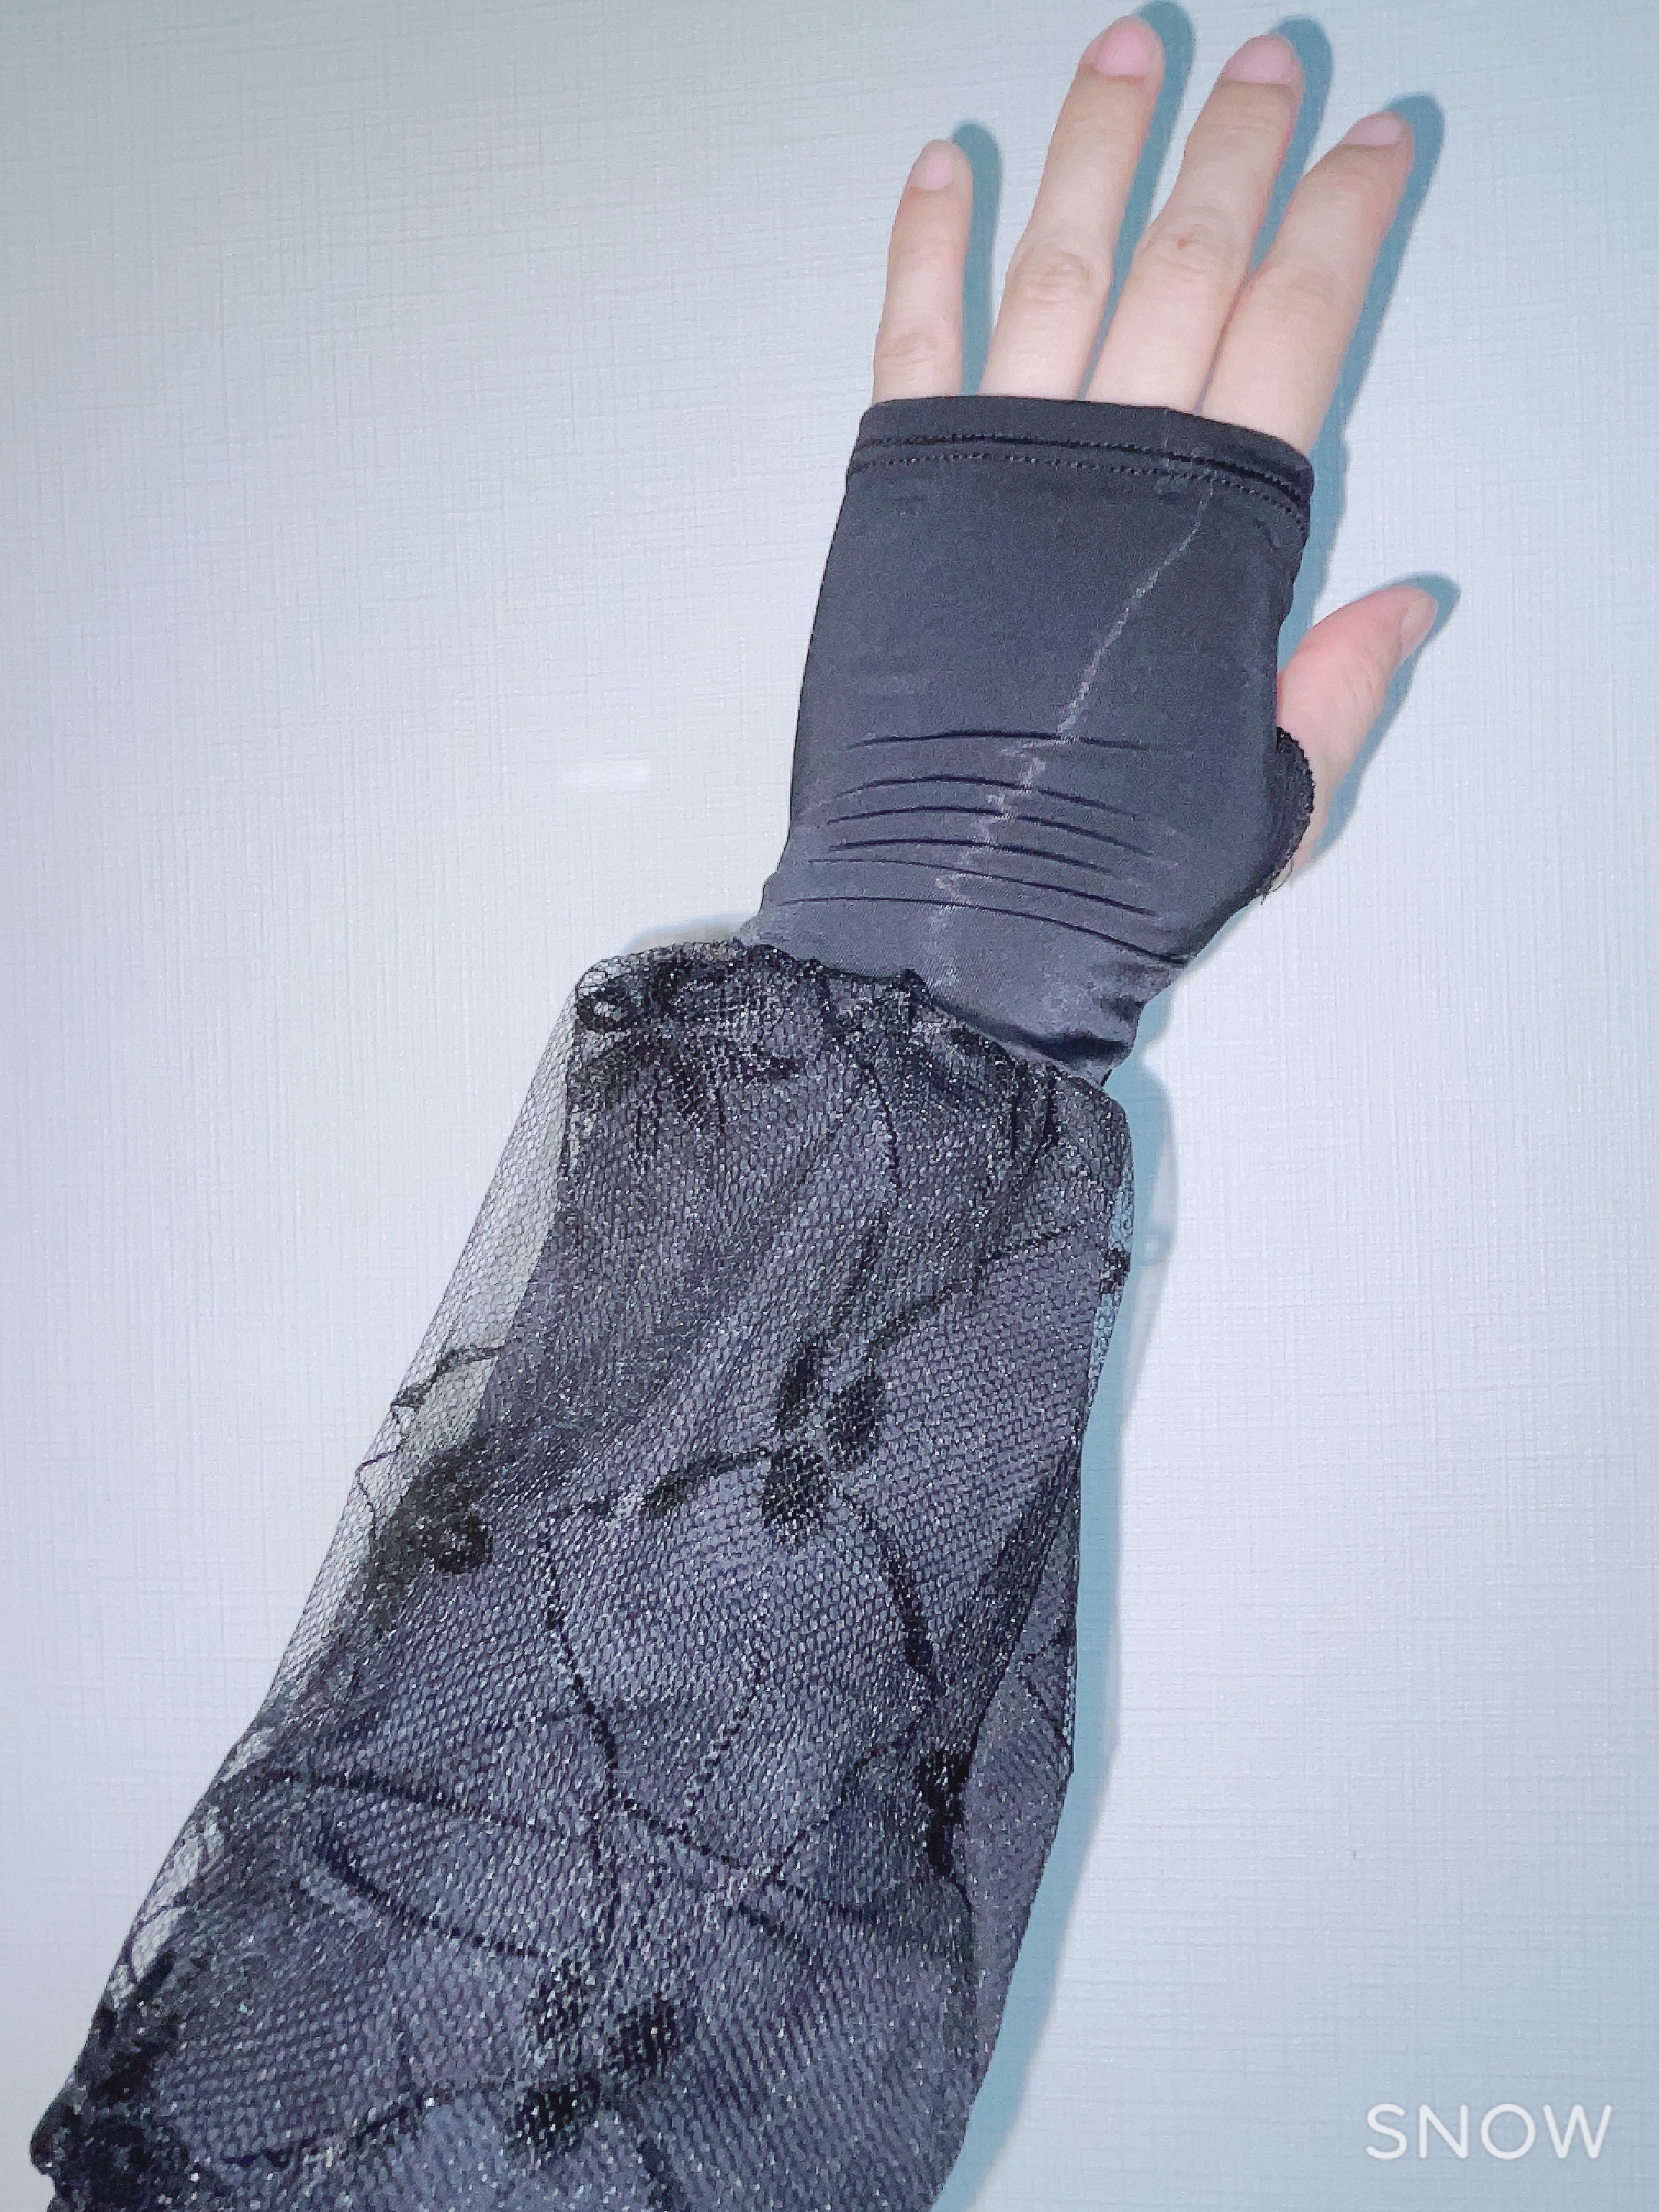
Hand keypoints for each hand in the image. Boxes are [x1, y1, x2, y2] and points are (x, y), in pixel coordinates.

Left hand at [871, 19, 1432, 867]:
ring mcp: (1003, 463)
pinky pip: (914, 334)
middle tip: (1269, 56)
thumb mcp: (1271, 798)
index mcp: (1223, 527)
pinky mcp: (898, 486)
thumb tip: (1408, 599)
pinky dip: (926, 243)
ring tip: (1130, 48)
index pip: (1301, 323)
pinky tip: (945, 161)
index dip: (1343, 217)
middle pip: (1191, 260)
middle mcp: (1117, 465)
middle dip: (1237, 146)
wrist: (949, 916)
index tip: (1372, 139)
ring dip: (1097, 147)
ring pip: (1060, 263)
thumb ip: (1338, 686)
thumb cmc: (1107, 872)